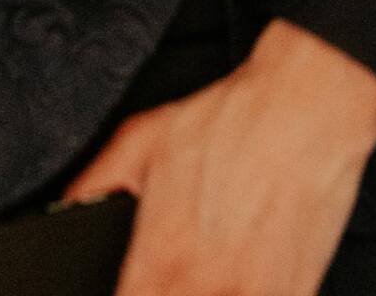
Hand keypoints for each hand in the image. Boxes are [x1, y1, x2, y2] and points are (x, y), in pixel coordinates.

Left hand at [63, 19, 375, 295]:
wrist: (312, 99)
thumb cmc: (234, 116)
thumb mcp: (143, 138)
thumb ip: (93, 184)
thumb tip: (64, 210)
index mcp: (159, 264)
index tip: (132, 292)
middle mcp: (204, 289)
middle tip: (178, 279)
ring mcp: (253, 295)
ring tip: (210, 280)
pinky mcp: (295, 291)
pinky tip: (245, 279)